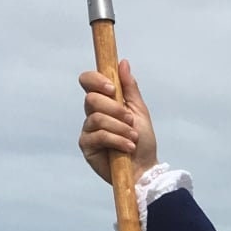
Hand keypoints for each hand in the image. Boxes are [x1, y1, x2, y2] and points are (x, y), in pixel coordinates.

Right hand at [78, 59, 157, 182]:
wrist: (144, 168)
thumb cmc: (142, 141)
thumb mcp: (139, 111)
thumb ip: (129, 88)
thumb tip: (123, 63)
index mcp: (104, 101)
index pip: (88, 81)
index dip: (97, 80)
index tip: (113, 89)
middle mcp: (92, 113)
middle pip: (92, 99)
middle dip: (115, 110)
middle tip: (130, 121)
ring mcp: (88, 130)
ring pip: (97, 118)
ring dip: (120, 128)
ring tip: (133, 138)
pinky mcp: (86, 146)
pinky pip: (98, 135)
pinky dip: (116, 140)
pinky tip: (127, 147)